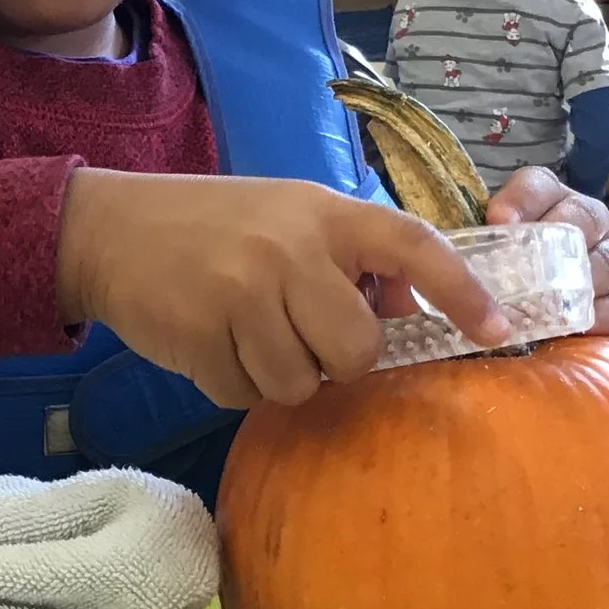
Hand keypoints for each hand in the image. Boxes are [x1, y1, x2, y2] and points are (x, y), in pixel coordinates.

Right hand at [56, 170, 511, 410]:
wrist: (110, 230)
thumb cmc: (215, 225)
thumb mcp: (291, 217)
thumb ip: (353, 255)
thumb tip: (416, 304)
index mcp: (324, 213)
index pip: (413, 246)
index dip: (461, 292)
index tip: (498, 331)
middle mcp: (289, 250)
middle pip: (356, 348)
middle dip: (336, 359)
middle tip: (301, 335)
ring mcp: (242, 294)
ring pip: (301, 383)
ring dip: (278, 374)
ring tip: (247, 332)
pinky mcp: (200, 336)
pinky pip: (245, 395)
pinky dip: (234, 381)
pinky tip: (213, 341)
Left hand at [485, 166, 608, 342]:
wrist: (552, 331)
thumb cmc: (511, 289)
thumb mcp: (489, 264)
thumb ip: (476, 254)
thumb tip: (444, 267)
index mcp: (551, 204)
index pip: (539, 186)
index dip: (521, 200)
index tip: (497, 221)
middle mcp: (589, 225)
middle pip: (582, 218)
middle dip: (555, 240)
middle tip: (526, 268)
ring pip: (606, 262)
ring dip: (577, 283)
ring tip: (548, 304)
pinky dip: (599, 319)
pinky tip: (575, 329)